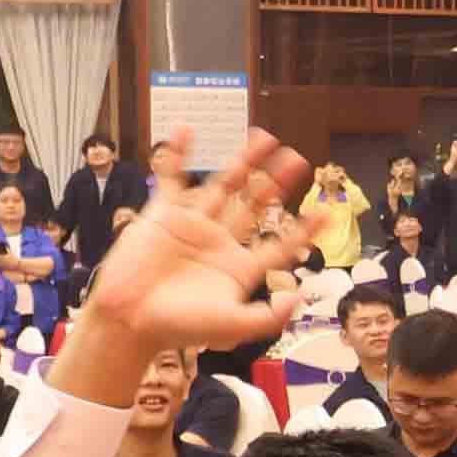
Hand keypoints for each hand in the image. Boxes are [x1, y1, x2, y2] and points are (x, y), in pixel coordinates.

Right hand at [83, 135, 316, 361]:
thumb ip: (268, 317)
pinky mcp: (163, 214)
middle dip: (276, 183)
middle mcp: (219, 242)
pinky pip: (171, 177)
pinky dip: (176, 152)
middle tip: (298, 160)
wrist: (131, 319)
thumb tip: (297, 297)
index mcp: (238, 268)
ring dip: (244, 161)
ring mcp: (192, 224)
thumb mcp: (231, 326)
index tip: (325, 214)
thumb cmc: (178, 327)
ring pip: (224, 184)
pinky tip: (186, 129)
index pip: (278, 244)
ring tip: (266, 137)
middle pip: (255, 205)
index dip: (303, 231)